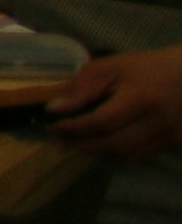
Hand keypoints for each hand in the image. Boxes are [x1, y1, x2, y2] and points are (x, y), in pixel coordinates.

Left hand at [47, 45, 181, 160]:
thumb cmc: (149, 67)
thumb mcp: (111, 67)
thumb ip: (82, 87)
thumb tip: (54, 109)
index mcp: (141, 99)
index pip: (101, 123)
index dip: (74, 128)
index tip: (53, 127)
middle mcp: (158, 123)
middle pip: (114, 146)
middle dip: (82, 145)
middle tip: (60, 139)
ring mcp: (169, 137)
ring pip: (125, 156)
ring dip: (97, 152)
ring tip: (77, 141)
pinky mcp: (173, 145)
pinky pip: (138, 155)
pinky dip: (115, 152)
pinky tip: (102, 142)